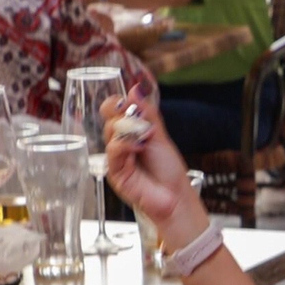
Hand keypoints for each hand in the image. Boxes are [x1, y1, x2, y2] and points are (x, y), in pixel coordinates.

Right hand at [98, 91, 203, 241]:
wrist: (174, 196)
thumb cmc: (168, 169)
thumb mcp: (159, 135)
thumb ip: (147, 113)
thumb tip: (134, 89)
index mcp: (129, 134)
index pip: (113, 112)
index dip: (115, 103)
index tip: (125, 101)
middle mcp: (120, 145)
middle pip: (110, 120)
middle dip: (124, 115)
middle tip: (140, 121)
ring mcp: (116, 159)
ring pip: (110, 133)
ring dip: (129, 131)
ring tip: (145, 138)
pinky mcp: (114, 172)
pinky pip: (113, 151)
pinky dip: (126, 146)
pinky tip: (139, 149)